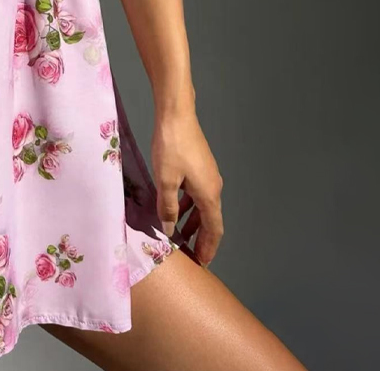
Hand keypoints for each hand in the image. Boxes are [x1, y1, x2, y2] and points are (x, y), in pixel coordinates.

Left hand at [150, 107, 223, 266]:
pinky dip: (188, 205)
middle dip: (201, 238)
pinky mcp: (198, 166)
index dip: (209, 248)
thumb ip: (167, 207)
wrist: (177, 114)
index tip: (203, 263)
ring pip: (202, 205)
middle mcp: (213, 186)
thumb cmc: (172, 146)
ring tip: (179, 235)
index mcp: (209, 193)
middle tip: (191, 255)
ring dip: (193, 221)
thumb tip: (170, 229)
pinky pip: (196, 193)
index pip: (214, 229)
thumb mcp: (165, 180)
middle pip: (210, 219)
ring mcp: (207, 175)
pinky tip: (174, 207)